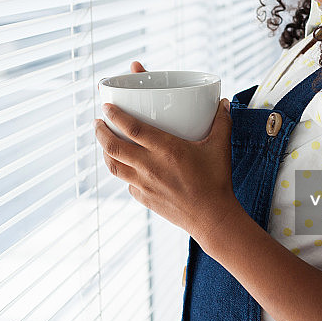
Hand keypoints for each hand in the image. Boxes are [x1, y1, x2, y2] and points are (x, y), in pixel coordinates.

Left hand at [94, 61, 238, 246]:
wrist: (213, 218)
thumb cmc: (216, 181)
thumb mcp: (220, 147)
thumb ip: (221, 122)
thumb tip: (224, 102)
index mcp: (167, 149)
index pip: (132, 128)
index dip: (116, 116)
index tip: (106, 107)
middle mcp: (150, 166)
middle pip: (114, 147)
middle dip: (101, 132)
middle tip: (98, 122)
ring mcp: (144, 185)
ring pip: (114, 166)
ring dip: (105, 152)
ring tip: (104, 141)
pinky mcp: (144, 198)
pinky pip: (127, 182)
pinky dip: (122, 172)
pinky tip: (126, 166)